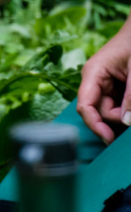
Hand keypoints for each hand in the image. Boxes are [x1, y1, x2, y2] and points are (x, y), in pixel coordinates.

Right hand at [77, 22, 130, 143]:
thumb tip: (127, 121)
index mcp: (93, 73)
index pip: (85, 106)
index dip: (95, 124)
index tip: (109, 138)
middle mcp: (94, 80)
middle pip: (99, 111)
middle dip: (118, 117)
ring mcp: (104, 83)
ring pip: (110, 109)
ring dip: (125, 111)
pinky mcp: (114, 85)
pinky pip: (117, 103)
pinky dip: (127, 106)